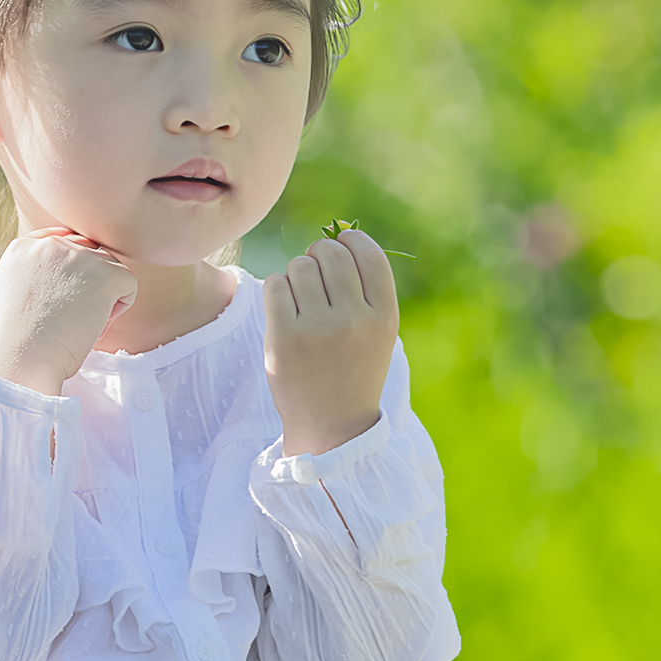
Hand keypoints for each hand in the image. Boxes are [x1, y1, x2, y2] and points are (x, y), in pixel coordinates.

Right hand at [0, 228, 136, 394]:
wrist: (21, 360)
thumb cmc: (0, 341)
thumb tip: (1, 277)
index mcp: (23, 248)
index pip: (60, 245)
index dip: (67, 274)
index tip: (61, 300)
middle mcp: (52, 245)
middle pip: (86, 255)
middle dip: (85, 284)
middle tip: (71, 316)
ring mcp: (80, 257)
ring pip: (108, 268)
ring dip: (102, 296)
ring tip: (83, 324)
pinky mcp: (105, 275)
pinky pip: (127, 283)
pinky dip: (120, 307)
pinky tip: (97, 325)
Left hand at [264, 229, 398, 456]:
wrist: (332, 427)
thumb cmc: (354, 369)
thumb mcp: (376, 331)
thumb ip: (364, 287)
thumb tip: (340, 233)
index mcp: (384, 316)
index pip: (368, 253)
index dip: (351, 241)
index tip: (341, 248)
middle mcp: (354, 320)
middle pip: (330, 253)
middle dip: (319, 253)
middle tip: (315, 272)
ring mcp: (318, 329)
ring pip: (299, 266)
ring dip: (297, 274)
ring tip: (302, 299)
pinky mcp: (284, 338)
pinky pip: (276, 285)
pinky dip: (278, 289)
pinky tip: (286, 308)